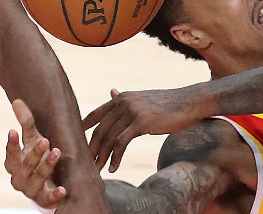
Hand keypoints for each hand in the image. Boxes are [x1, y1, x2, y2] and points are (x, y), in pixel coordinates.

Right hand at [5, 99, 66, 208]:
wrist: (49, 182)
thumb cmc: (38, 157)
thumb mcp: (33, 138)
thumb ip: (26, 122)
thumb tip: (16, 101)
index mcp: (15, 164)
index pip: (10, 155)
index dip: (11, 144)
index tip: (13, 131)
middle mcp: (20, 178)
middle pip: (24, 167)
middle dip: (34, 154)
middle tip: (45, 140)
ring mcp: (31, 190)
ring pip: (36, 181)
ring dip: (46, 167)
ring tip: (57, 153)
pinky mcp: (45, 200)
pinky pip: (48, 200)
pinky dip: (54, 195)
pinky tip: (62, 189)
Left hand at [84, 88, 204, 172]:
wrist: (188, 102)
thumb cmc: (166, 103)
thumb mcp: (141, 99)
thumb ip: (124, 99)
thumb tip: (111, 92)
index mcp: (121, 98)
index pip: (94, 115)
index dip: (82, 130)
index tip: (74, 144)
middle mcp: (122, 102)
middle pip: (99, 130)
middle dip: (91, 149)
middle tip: (86, 164)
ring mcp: (131, 111)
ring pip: (108, 138)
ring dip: (101, 157)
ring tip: (97, 170)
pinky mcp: (140, 122)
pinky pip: (121, 143)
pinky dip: (115, 157)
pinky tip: (114, 167)